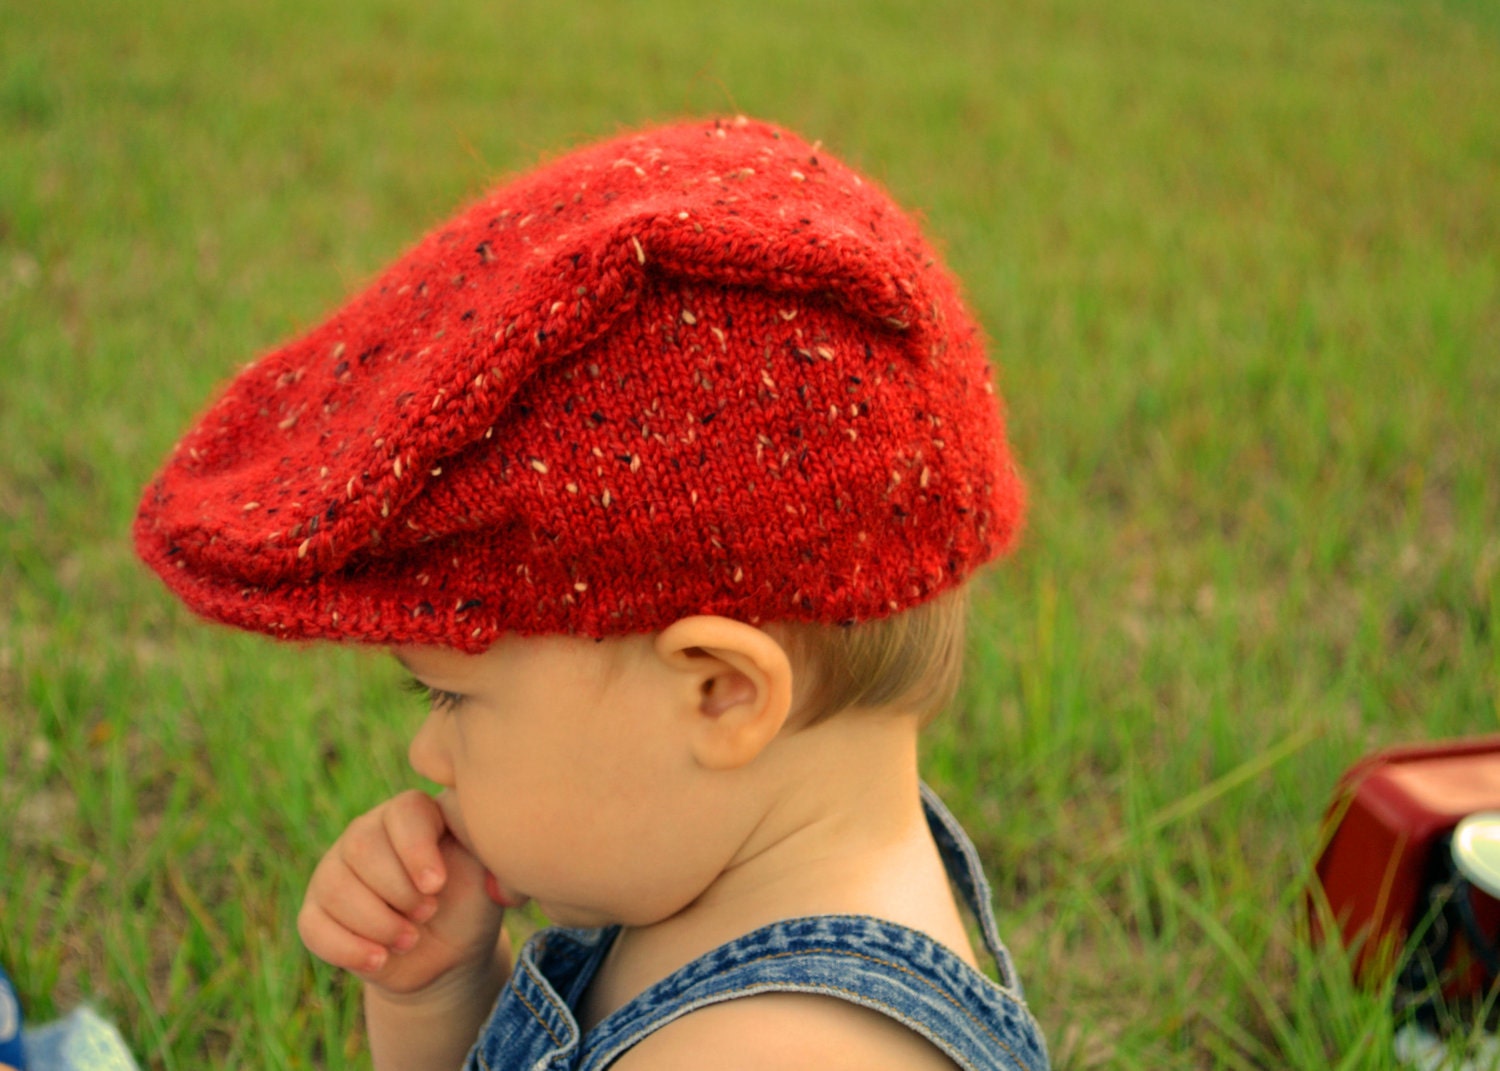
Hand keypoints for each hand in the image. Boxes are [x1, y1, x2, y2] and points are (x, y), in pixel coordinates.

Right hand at [298, 789, 505, 996]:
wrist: (448, 953)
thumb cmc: (471, 900)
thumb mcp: (487, 867)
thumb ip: (482, 837)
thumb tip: (483, 820)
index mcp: (412, 813)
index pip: (403, 811)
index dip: (416, 850)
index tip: (437, 885)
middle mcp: (368, 831)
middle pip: (361, 846)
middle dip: (397, 890)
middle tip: (428, 912)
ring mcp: (335, 869)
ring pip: (334, 886)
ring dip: (376, 922)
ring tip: (410, 939)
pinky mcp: (317, 910)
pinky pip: (313, 925)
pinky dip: (348, 948)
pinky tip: (379, 959)